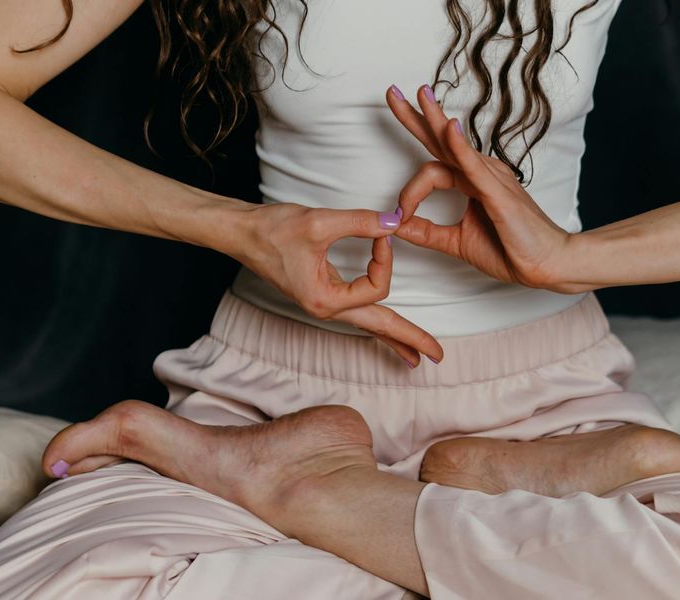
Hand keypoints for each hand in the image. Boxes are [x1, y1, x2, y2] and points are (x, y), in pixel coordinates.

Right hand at [231, 202, 442, 365]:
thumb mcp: (320, 222)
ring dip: (396, 335)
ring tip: (418, 355)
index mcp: (325, 299)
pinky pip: (358, 313)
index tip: (383, 232)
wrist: (242, 233)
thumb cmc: (273, 230)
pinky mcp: (324, 294)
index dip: (385, 259)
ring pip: (369, 324)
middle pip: (377, 327)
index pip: (375, 288)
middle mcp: (326, 308)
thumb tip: (395, 222)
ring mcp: (325, 303)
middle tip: (437, 355)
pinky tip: (386, 332)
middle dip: (409, 339)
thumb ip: (361, 222)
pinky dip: (378, 323)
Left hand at [385, 85, 573, 290]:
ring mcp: (491, 178)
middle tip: (392, 92)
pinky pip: (474, 166)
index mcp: (471, 181)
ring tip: (418, 95)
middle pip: (441, 140)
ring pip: (454, 145)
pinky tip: (448, 127)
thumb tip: (395, 226)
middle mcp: (480, 172)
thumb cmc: (510, 250)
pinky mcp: (498, 191)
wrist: (545, 264)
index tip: (398, 216)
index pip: (432, 169)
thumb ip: (426, 232)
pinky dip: (460, 147)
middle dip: (416, 116)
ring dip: (433, 120)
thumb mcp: (456, 242)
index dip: (409, 192)